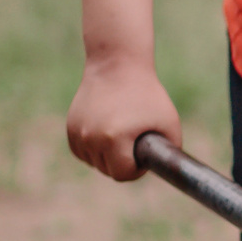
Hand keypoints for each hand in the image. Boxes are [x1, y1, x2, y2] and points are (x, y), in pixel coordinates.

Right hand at [66, 55, 180, 181]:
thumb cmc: (147, 95)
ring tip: (121, 135)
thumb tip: (167, 171)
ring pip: (94, 162)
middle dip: (123, 162)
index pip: (123, 174)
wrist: (117, 67)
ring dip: (108, 156)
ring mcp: (77, 133)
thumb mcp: (169, 122)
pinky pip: (82, 151)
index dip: (137, 169)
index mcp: (113, 138)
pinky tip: (106, 133)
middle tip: (135, 142)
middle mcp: (90, 138)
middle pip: (107, 170)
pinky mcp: (70, 127)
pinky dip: (94, 148)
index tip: (143, 154)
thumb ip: (171, 151)